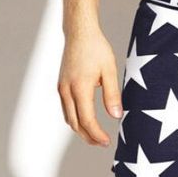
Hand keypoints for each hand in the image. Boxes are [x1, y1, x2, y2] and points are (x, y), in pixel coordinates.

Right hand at [57, 29, 122, 146]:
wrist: (79, 32)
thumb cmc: (96, 48)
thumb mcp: (109, 70)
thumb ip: (112, 94)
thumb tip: (116, 116)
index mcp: (80, 88)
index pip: (87, 120)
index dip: (96, 134)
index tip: (107, 142)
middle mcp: (66, 91)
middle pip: (75, 124)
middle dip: (88, 137)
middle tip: (102, 144)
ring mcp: (62, 88)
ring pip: (68, 118)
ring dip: (81, 130)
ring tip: (96, 136)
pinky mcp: (61, 85)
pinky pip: (67, 109)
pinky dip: (75, 119)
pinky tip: (86, 120)